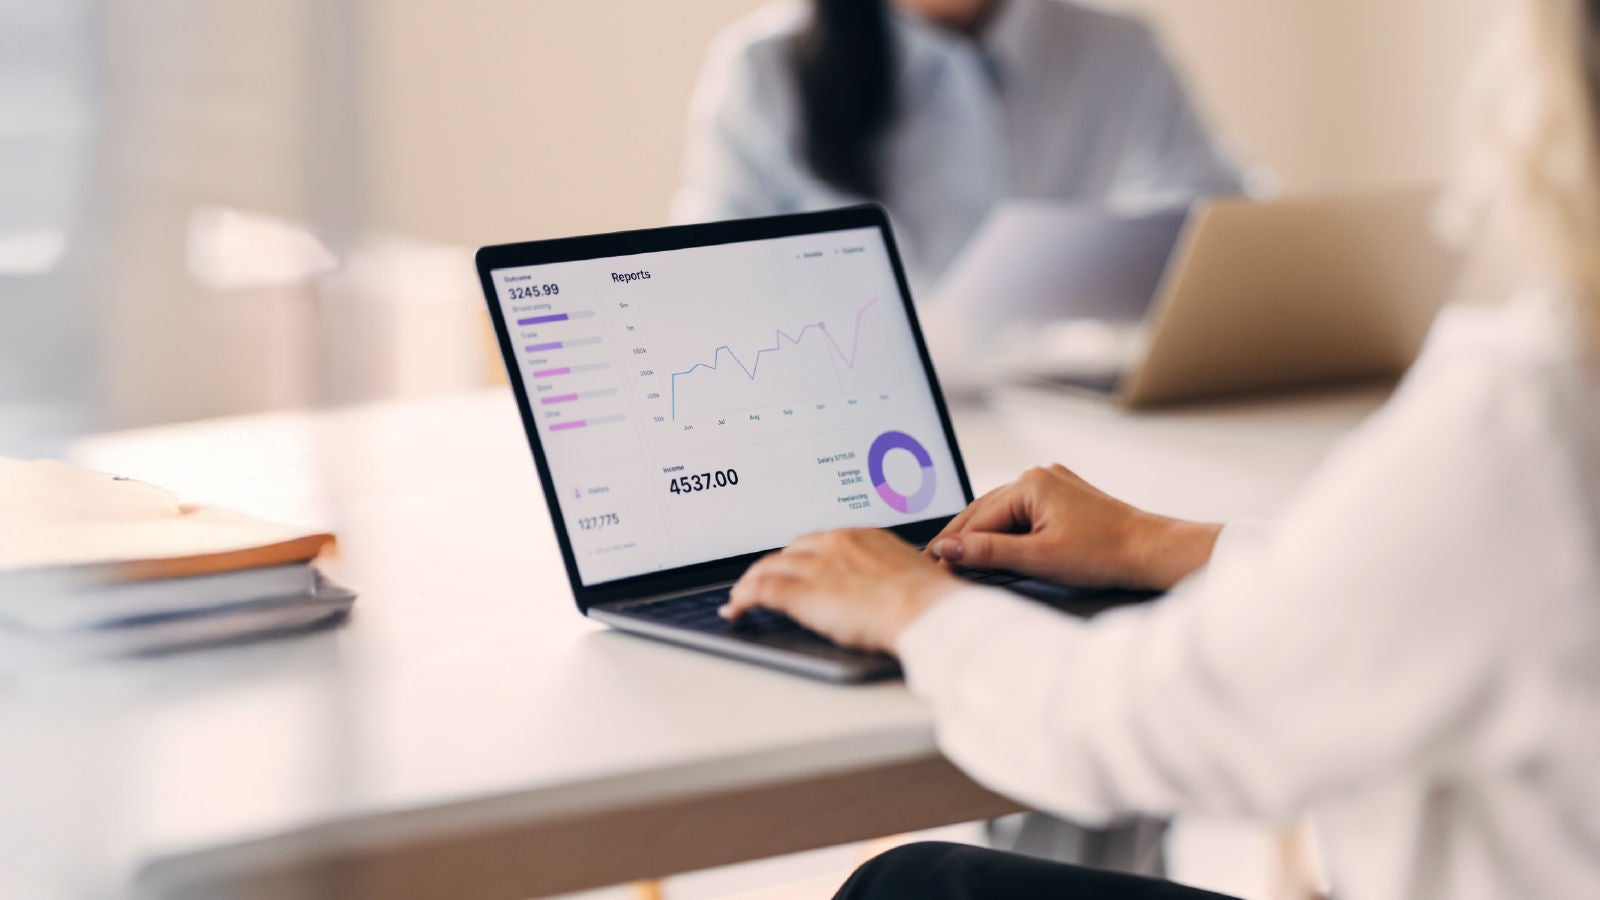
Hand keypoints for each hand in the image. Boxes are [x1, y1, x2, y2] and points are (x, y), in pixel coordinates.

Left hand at [722, 528, 964, 652]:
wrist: (926, 611)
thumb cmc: (929, 600)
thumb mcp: (910, 574)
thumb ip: (889, 574)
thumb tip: (891, 588)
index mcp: (863, 536)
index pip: (820, 541)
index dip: (803, 556)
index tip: (798, 566)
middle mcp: (835, 543)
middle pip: (792, 550)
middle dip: (777, 566)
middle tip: (766, 581)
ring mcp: (816, 565)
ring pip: (769, 567)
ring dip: (752, 581)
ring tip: (742, 596)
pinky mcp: (802, 592)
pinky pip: (761, 589)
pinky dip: (743, 597)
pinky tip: (736, 608)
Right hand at [926, 464, 1220, 590]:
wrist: (1150, 551)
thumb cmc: (1104, 554)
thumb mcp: (1038, 558)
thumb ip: (988, 553)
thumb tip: (948, 550)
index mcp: (1030, 483)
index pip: (978, 518)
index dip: (953, 544)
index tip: (931, 566)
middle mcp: (1039, 476)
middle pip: (986, 511)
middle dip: (961, 538)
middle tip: (935, 563)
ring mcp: (1053, 485)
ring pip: (1004, 512)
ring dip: (983, 535)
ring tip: (958, 559)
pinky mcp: (1064, 498)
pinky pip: (1023, 513)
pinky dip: (1007, 532)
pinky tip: (996, 548)